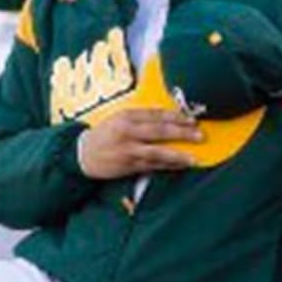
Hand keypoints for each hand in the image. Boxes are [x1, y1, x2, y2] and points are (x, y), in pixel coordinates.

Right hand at [77, 109, 199, 179]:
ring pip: (157, 152)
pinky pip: (151, 166)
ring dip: (177, 155)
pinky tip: (179, 166)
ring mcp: (128, 150)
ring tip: (193, 158)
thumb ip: (140, 118)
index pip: (156, 115)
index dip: (176, 116)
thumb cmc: (104, 134)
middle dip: (182, 133)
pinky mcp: (128, 165)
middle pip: (160, 131)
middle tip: (199, 135)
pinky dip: (166, 166)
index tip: (191, 119)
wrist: (82, 153)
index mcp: (126, 116)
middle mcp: (128, 132)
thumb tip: (167, 119)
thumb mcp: (118, 119)